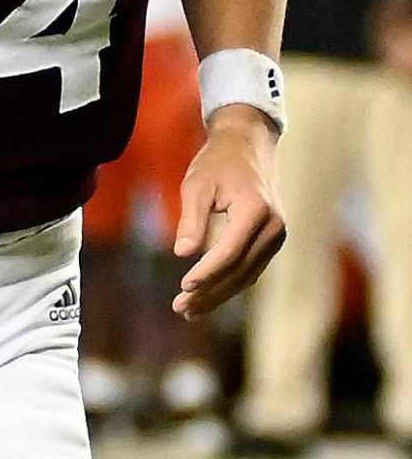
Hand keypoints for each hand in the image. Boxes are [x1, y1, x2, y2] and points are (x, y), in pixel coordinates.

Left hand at [172, 108, 284, 318]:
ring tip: (188, 311)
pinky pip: (250, 269)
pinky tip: (207, 296)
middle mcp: (274, 228)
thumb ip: (191, 219)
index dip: (207, 273)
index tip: (184, 286)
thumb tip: (183, 254)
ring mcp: (276, 236)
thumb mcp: (197, 185)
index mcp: (257, 212)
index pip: (230, 253)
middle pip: (240, 271)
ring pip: (247, 275)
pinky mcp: (271, 241)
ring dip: (219, 295)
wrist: (247, 147)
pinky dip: (229, 284)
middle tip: (180, 309)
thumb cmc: (217, 164)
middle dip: (210, 292)